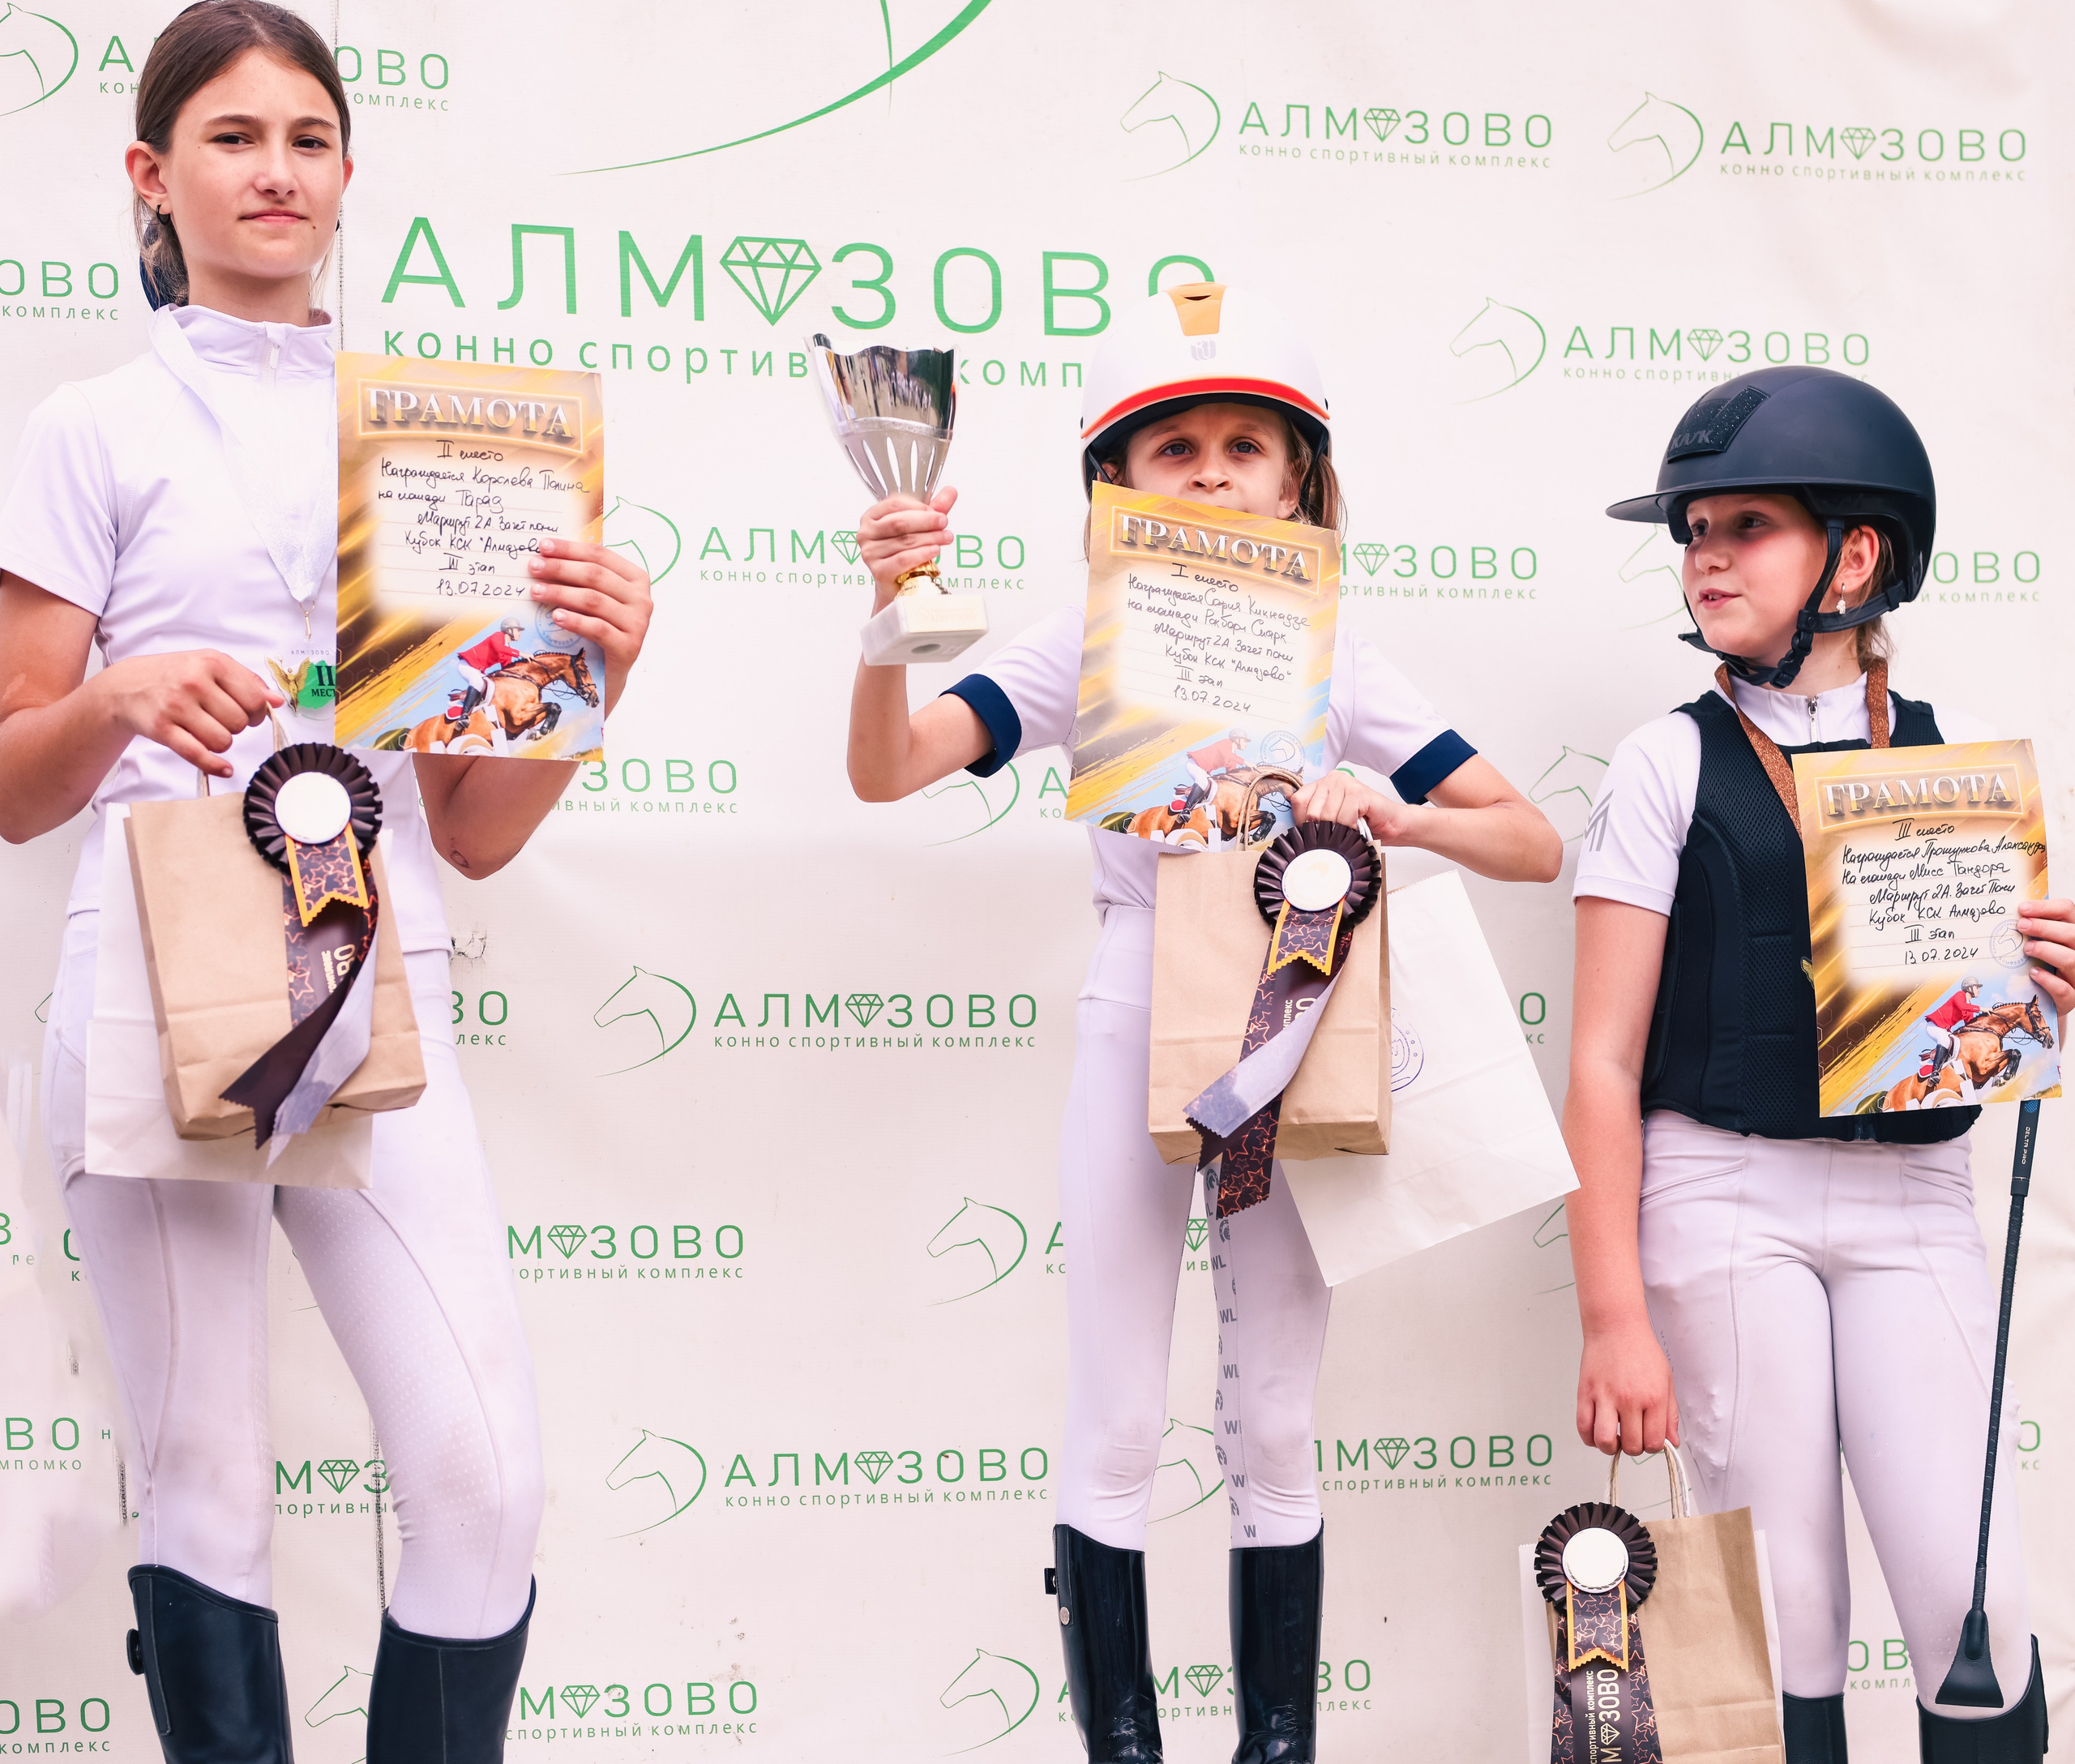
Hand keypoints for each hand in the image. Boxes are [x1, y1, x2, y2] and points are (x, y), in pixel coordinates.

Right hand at [93, 649, 281, 778]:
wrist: (127, 685)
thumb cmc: (175, 675)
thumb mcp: (211, 665)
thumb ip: (247, 681)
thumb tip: (276, 701)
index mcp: (211, 663)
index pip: (254, 699)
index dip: (256, 712)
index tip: (248, 713)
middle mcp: (194, 682)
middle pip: (239, 722)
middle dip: (236, 726)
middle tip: (222, 720)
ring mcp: (176, 706)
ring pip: (223, 741)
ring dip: (221, 743)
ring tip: (208, 730)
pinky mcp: (162, 728)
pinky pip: (198, 755)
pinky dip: (214, 766)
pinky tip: (223, 768)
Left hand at [528, 538, 652, 711]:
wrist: (611, 673)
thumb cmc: (600, 630)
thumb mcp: (595, 600)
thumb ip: (582, 578)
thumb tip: (546, 556)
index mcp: (636, 579)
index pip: (601, 556)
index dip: (570, 549)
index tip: (543, 546)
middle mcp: (642, 599)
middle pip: (596, 576)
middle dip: (561, 568)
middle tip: (533, 567)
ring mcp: (639, 624)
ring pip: (594, 600)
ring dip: (561, 593)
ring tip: (536, 591)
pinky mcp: (630, 647)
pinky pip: (597, 628)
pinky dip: (574, 620)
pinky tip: (555, 617)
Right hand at [858, 486, 956, 609]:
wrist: (897, 583)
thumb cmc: (904, 552)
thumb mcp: (919, 527)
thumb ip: (933, 509)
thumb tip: (951, 491)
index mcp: (872, 517)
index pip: (895, 504)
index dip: (918, 507)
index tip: (937, 512)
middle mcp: (867, 533)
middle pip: (899, 523)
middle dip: (926, 522)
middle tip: (944, 522)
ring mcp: (870, 553)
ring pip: (904, 541)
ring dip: (929, 538)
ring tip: (946, 537)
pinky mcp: (878, 571)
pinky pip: (903, 559)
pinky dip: (921, 554)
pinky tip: (934, 550)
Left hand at [1290, 771, 1429, 844]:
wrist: (1391, 825)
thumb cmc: (1362, 825)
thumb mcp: (1330, 822)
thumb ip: (1313, 820)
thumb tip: (1296, 832)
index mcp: (1321, 785)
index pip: (1298, 802)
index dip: (1304, 822)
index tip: (1317, 832)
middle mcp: (1331, 779)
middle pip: (1311, 811)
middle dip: (1324, 830)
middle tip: (1337, 834)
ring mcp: (1345, 783)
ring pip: (1326, 816)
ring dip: (1338, 831)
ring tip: (1349, 830)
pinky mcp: (1358, 791)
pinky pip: (1343, 817)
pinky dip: (1350, 828)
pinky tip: (1358, 827)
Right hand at [1576, 1317, 1679, 1455]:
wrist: (1616, 1326)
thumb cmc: (1641, 1350)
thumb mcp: (1666, 1381)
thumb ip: (1670, 1414)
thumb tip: (1672, 1442)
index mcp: (1653, 1397)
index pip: (1655, 1441)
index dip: (1652, 1445)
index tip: (1648, 1438)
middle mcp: (1629, 1399)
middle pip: (1632, 1446)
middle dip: (1633, 1447)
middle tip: (1632, 1436)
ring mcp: (1605, 1396)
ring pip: (1605, 1441)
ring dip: (1610, 1447)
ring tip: (1613, 1438)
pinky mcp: (1585, 1392)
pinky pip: (1583, 1426)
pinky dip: (1589, 1437)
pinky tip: (1596, 1432)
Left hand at [2016, 897, 2074, 1019]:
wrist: (2050, 999)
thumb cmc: (2045, 966)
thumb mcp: (2043, 944)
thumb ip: (2035, 931)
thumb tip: (2011, 916)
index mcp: (2073, 934)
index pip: (2068, 910)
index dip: (2046, 907)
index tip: (2023, 908)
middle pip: (2072, 933)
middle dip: (2045, 927)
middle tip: (2021, 926)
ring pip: (2071, 959)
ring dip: (2046, 950)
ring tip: (2027, 948)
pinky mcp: (2072, 998)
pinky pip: (2064, 989)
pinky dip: (2048, 980)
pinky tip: (2033, 973)